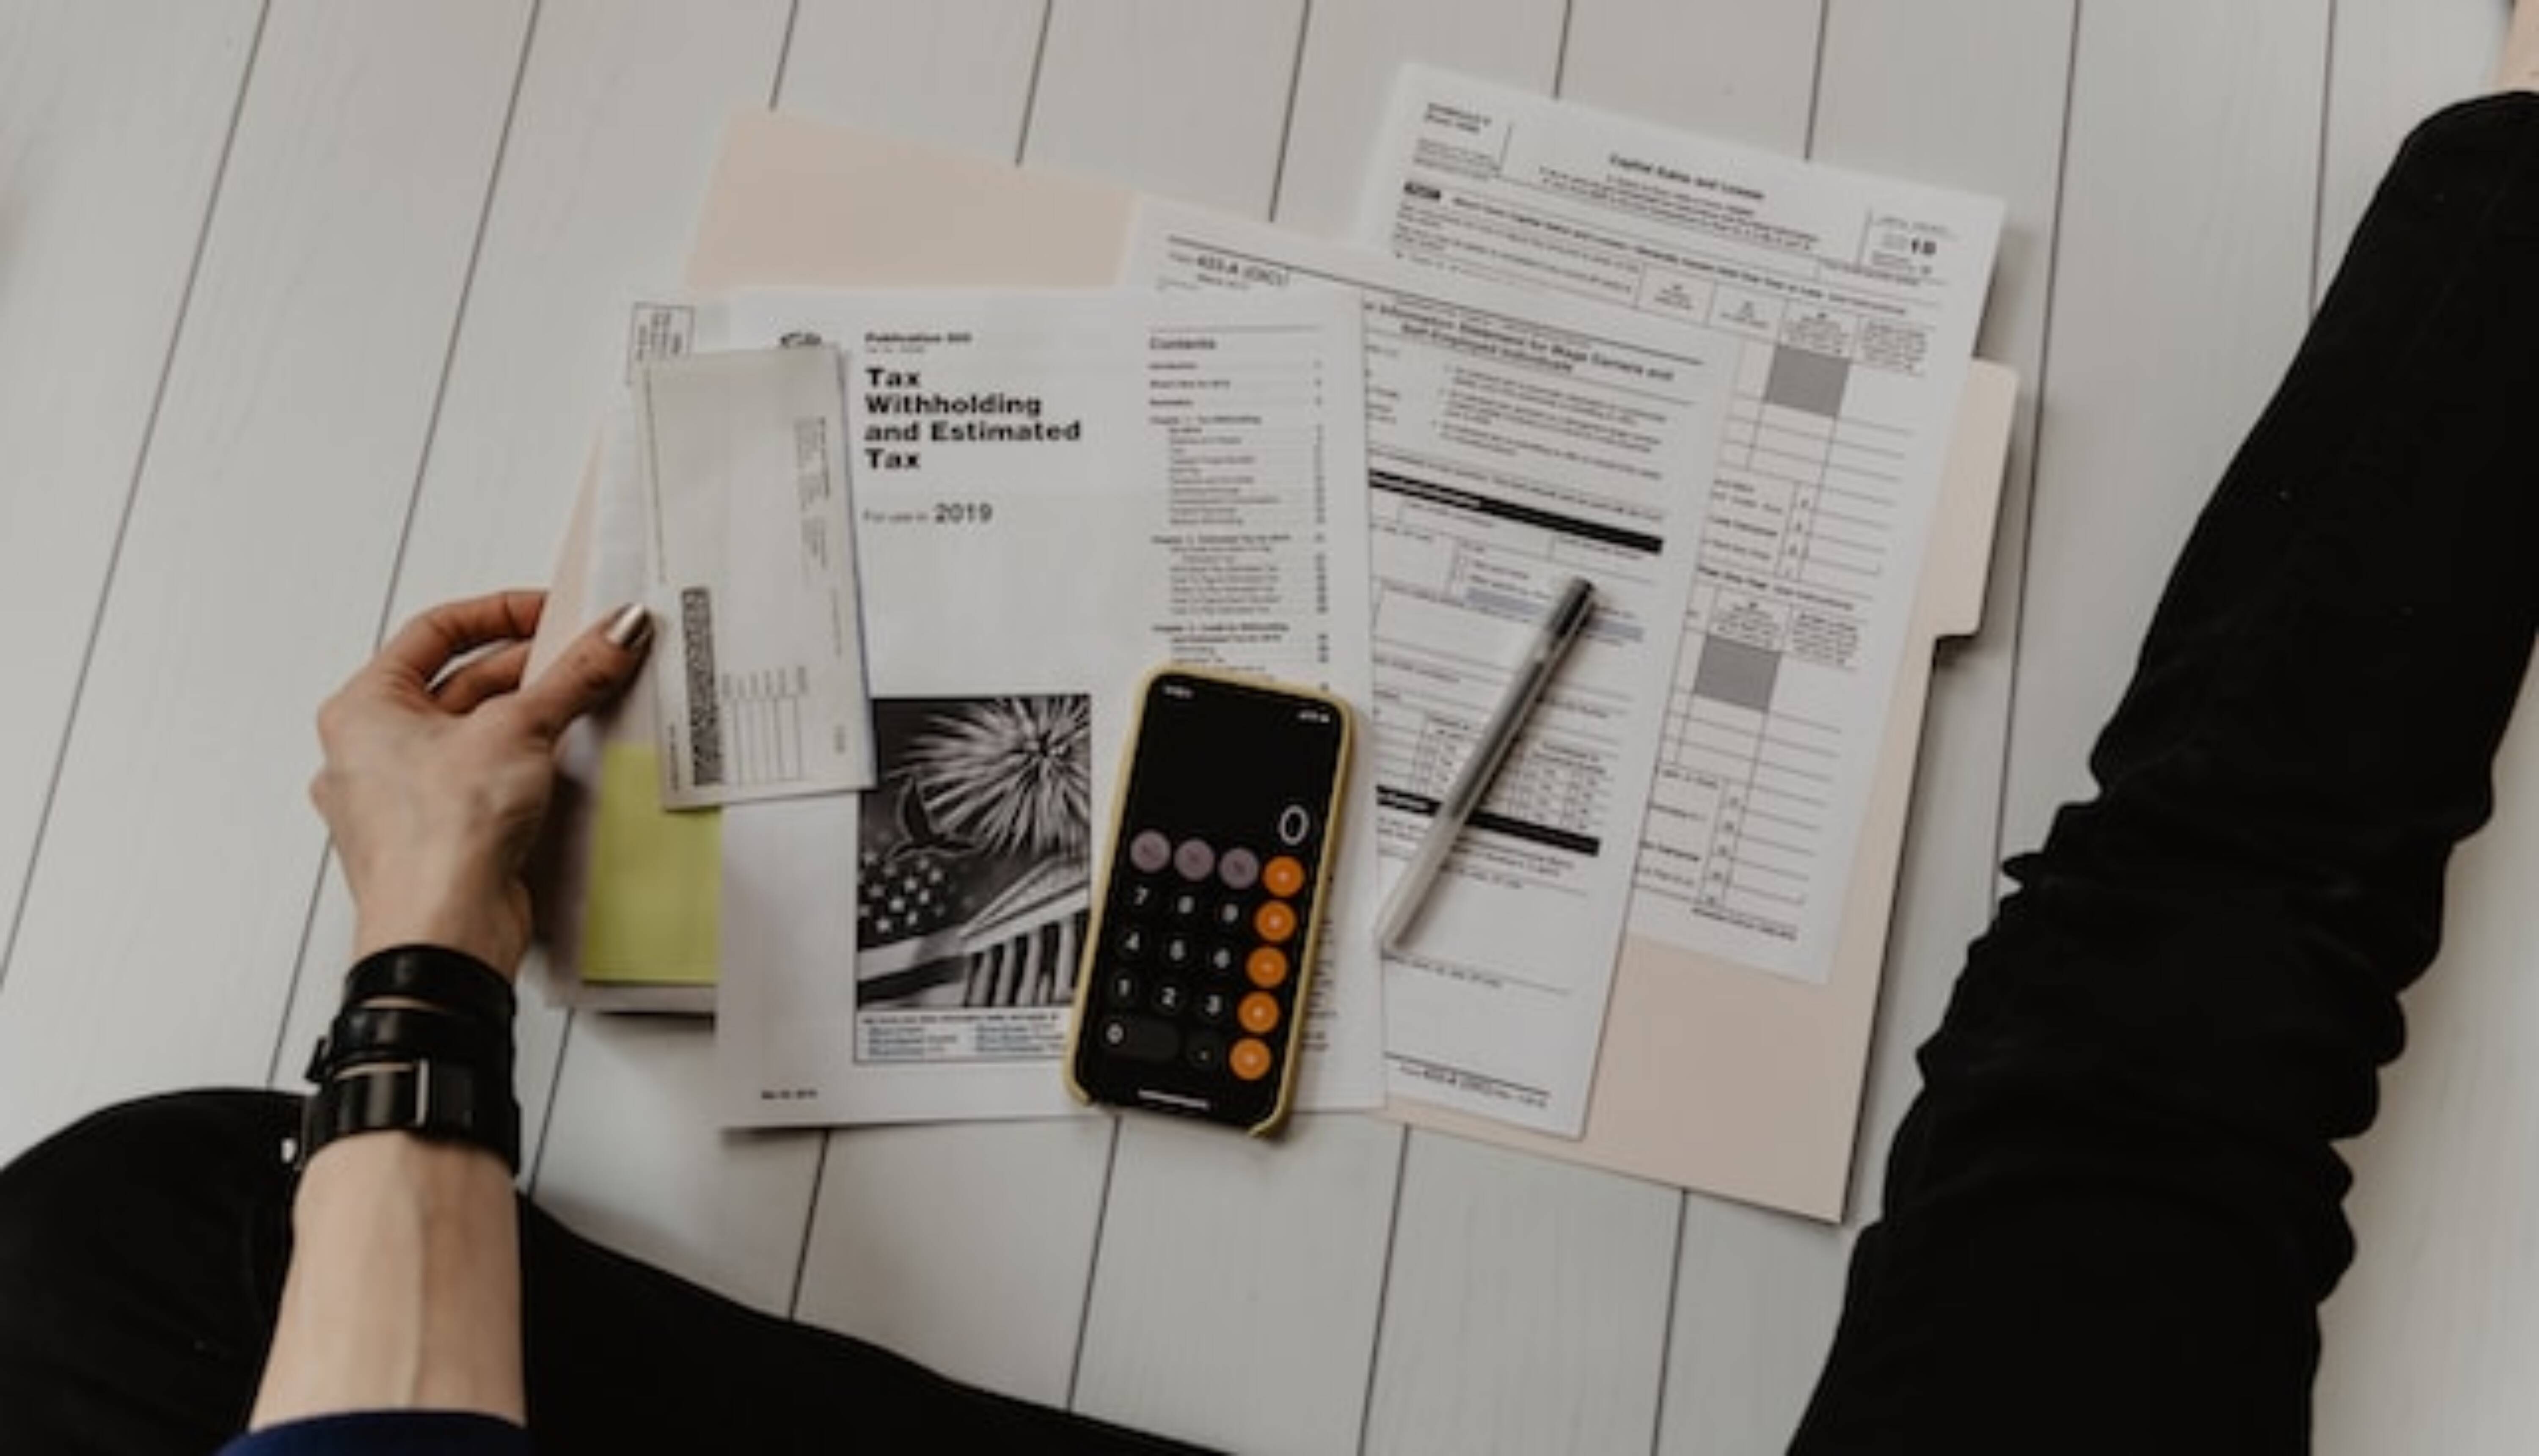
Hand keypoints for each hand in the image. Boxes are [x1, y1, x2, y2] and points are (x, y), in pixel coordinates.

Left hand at [310, 591, 652, 976]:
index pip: (434, 631)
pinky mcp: (440, 837)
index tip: (551, 612)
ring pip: (475, 734)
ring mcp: (403, 798)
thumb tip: (613, 633)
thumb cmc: (436, 841)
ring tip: (582, 703)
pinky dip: (524, 763)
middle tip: (585, 657)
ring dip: (530, 717)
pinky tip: (561, 762)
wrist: (442, 936)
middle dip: (528, 668)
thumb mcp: (518, 729)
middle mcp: (372, 751)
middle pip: (460, 683)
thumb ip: (573, 675)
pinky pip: (485, 780)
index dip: (499, 611)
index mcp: (361, 708)